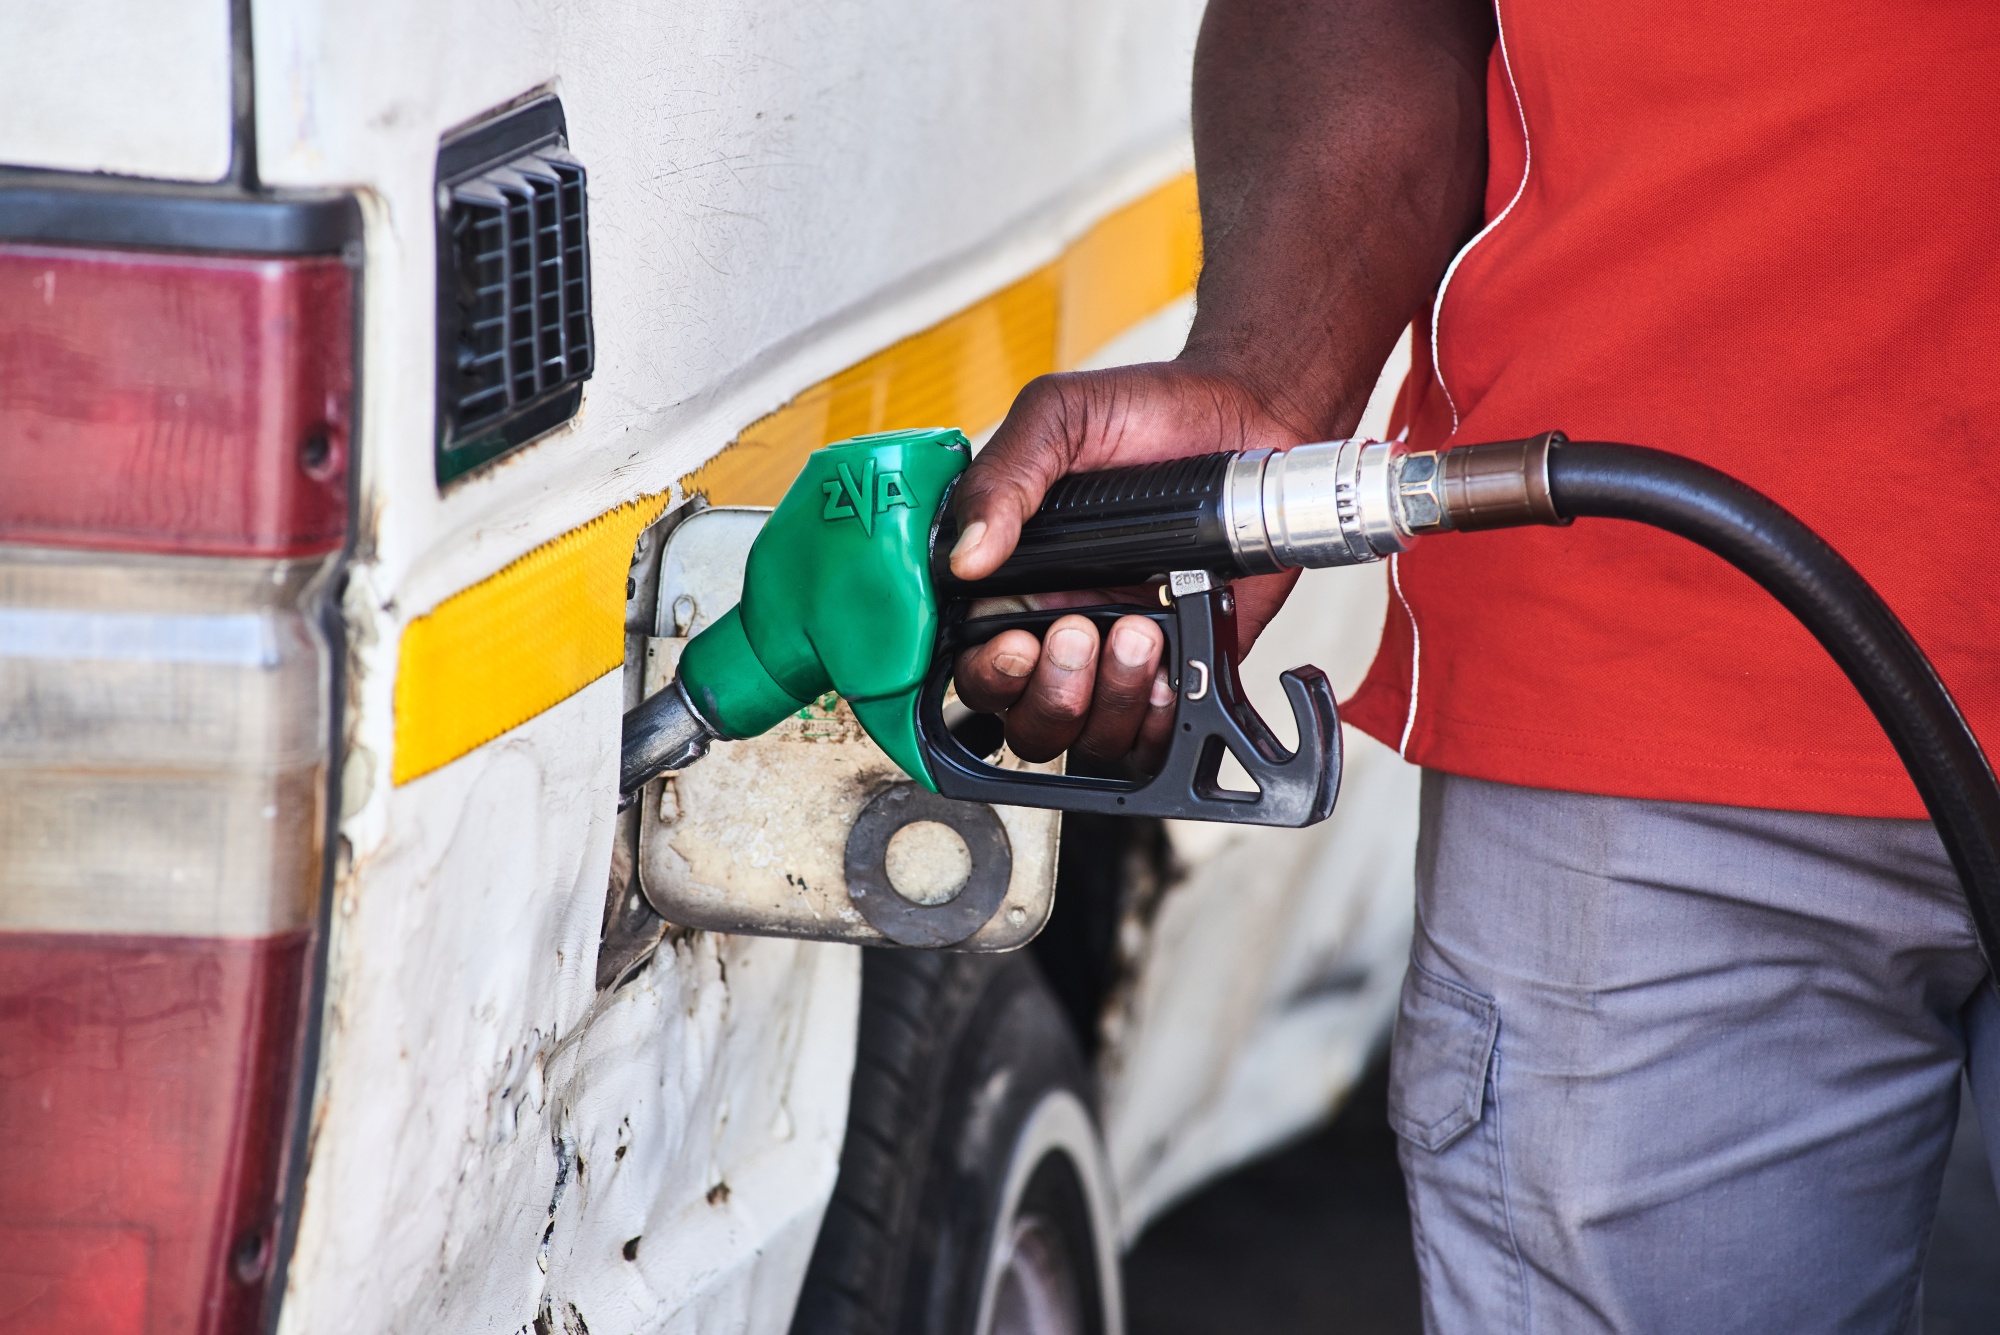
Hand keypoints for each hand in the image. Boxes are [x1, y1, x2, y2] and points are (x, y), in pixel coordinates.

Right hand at [948, 360, 1309, 771]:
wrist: (1250, 415)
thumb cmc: (1153, 412)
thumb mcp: (1059, 417)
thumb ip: (1004, 478)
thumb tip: (965, 556)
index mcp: (1015, 575)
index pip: (968, 660)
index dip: (985, 671)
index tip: (1014, 642)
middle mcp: (1060, 623)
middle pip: (1021, 719)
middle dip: (1048, 693)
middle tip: (1080, 630)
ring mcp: (1119, 652)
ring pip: (1086, 736)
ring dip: (1107, 700)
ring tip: (1142, 631)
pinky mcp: (1182, 666)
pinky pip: (1153, 739)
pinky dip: (1158, 723)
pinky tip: (1171, 665)